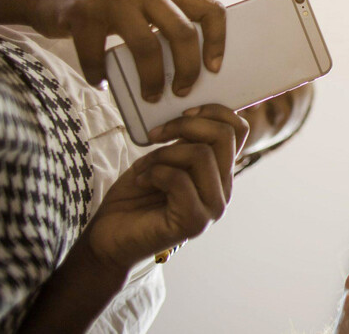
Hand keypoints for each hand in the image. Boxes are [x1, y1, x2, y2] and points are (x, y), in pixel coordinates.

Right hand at [30, 0, 224, 101]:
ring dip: (150, 78)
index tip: (214, 70)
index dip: (218, 41)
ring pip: (146, 45)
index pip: (210, 9)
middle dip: (187, 69)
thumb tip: (194, 73)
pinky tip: (101, 83)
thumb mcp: (142, 8)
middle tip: (182, 91)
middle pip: (182, 32)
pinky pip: (98, 55)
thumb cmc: (105, 11)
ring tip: (149, 96)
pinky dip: (100, 75)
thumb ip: (165, 26)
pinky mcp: (82, 12)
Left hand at [85, 106, 246, 271]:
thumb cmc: (134, 196)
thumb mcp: (164, 158)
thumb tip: (193, 111)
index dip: (213, 111)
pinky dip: (154, 173)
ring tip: (144, 167)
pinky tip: (141, 181)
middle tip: (155, 135)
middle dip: (185, 125)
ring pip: (201, 155)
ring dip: (163, 154)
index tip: (182, 112)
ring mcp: (212, 207)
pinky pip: (179, 179)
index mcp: (220, 171)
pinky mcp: (194, 222)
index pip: (239, 129)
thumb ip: (185, 141)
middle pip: (224, 136)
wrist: (109, 237)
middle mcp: (223, 189)